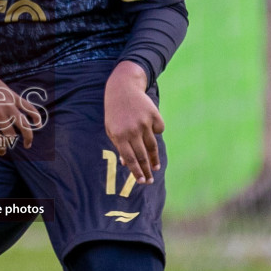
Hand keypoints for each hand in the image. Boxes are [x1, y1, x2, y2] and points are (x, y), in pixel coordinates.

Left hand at [0, 72, 42, 153]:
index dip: (0, 149)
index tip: (2, 152)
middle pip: (10, 135)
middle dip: (10, 143)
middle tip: (10, 145)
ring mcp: (8, 105)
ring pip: (23, 125)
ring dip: (28, 137)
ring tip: (27, 144)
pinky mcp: (14, 97)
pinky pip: (29, 108)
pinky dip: (36, 117)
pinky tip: (38, 124)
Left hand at [104, 61, 162, 183]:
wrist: (123, 89)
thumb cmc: (115, 113)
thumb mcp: (112, 129)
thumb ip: (119, 146)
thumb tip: (126, 164)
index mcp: (120, 135)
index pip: (129, 158)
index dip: (136, 171)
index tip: (142, 181)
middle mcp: (132, 130)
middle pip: (142, 155)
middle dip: (147, 171)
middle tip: (150, 180)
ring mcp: (144, 122)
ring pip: (153, 146)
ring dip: (154, 159)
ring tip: (155, 167)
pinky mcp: (154, 115)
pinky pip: (159, 129)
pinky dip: (156, 131)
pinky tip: (151, 128)